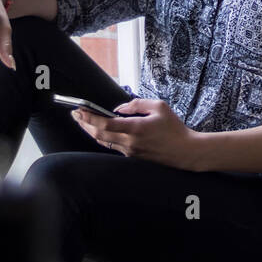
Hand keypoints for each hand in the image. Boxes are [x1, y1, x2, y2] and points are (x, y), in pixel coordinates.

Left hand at [71, 98, 202, 170]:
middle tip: (75, 114)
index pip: (105, 124)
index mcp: (135, 128)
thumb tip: (120, 108)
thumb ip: (137, 104)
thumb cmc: (175, 128)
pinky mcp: (133, 157)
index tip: (79, 110)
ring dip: (91, 131)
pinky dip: (103, 138)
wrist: (186, 152)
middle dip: (84, 124)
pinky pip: (113, 147)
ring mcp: (130, 152)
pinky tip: (100, 131)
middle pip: (98, 135)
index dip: (89, 118)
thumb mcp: (159, 107)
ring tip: (83, 122)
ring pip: (103, 142)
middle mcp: (129, 142)